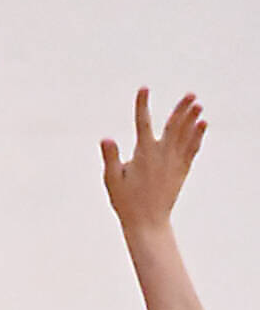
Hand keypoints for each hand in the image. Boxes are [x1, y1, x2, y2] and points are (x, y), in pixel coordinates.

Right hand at [101, 89, 204, 234]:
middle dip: (181, 108)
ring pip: (185, 134)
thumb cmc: (126, 202)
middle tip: (191, 94)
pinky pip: (192, 148)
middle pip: (174, 125)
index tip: (144, 88)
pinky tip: (202, 124)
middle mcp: (162, 154)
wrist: (148, 221)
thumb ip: (111, 158)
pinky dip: (197, 135)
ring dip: (192, 118)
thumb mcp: (112, 180)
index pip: (142, 123)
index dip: (142, 104)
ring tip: (198, 104)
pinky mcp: (182, 170)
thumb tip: (106, 138)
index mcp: (143, 153)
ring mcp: (174, 161)